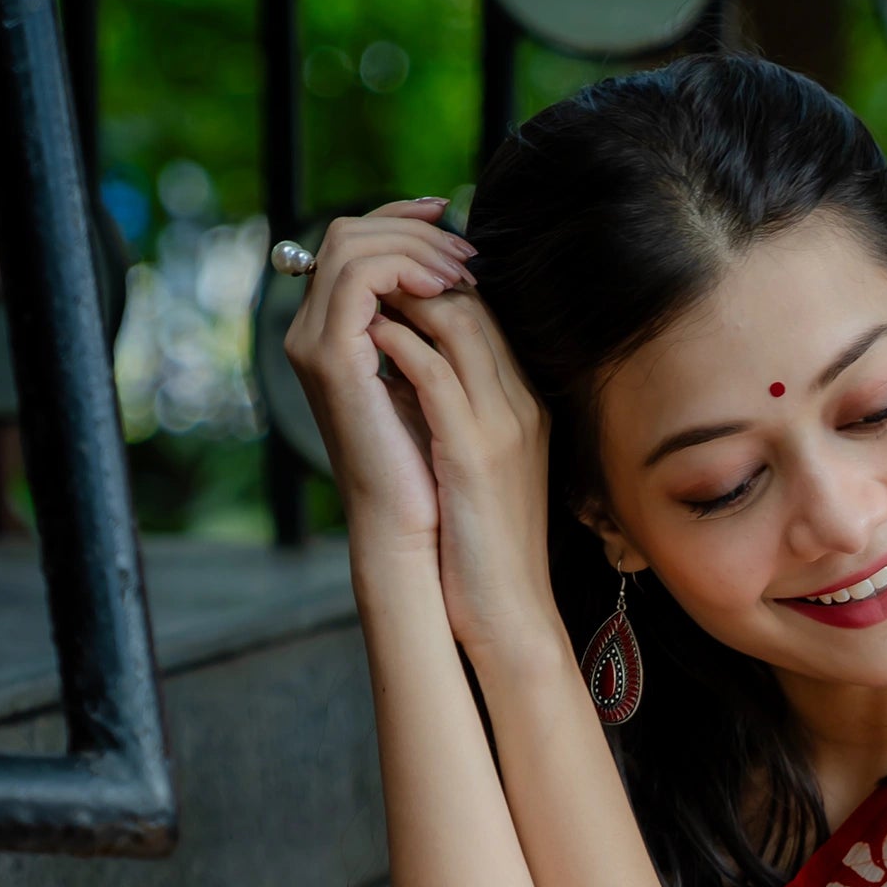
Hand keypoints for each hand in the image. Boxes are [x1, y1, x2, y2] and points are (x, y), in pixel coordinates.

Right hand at [283, 200, 471, 558]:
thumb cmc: (434, 469)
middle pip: (351, 233)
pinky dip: (402, 268)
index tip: (455, 219)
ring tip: (462, 271)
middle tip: (467, 254)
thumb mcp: (436, 380)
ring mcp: (315, 343)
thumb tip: (459, 272)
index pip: (357, 245)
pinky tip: (445, 287)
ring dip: (414, 246)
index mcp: (336, 334)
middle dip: (414, 231)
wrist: (415, 530)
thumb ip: (431, 326)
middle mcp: (314, 332)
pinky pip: (358, 278)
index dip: (403, 221)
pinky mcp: (330, 359)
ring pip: (351, 243)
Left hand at [352, 285, 562, 673]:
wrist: (508, 611)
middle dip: (415, 275)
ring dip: (403, 296)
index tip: (387, 280)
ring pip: (459, 320)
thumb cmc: (481, 545)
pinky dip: (398, 343)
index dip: (434, 281)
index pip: (484, 310)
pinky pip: (434, 371)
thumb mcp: (471, 462)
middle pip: (475, 300)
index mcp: (524, 404)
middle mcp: (522, 403)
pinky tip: (366, 338)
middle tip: (366, 275)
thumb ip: (451, 410)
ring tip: (362, 298)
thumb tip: (403, 367)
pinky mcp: (476, 451)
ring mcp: (504, 423)